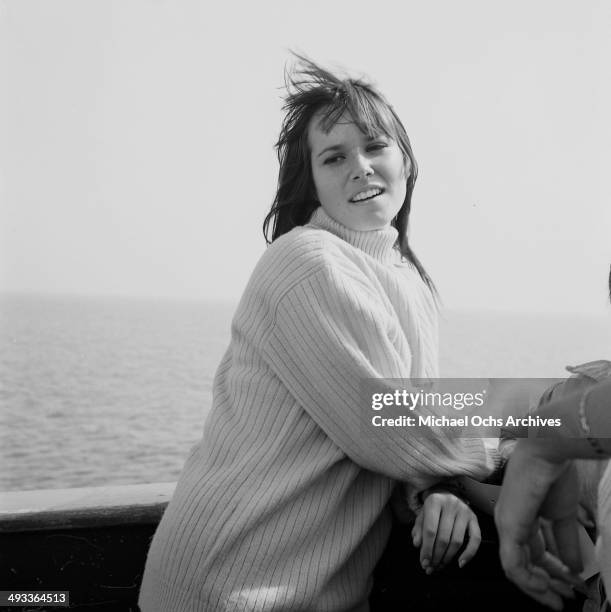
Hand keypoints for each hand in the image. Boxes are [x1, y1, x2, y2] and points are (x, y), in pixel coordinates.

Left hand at [411, 490, 480, 572]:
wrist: (446, 495)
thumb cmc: (432, 510)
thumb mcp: (421, 516)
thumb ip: (418, 530)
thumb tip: (417, 545)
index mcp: (434, 501)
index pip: (430, 530)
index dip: (427, 549)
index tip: (424, 562)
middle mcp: (451, 504)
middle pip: (444, 538)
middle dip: (436, 556)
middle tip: (431, 568)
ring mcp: (464, 511)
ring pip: (457, 541)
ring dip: (448, 558)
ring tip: (440, 566)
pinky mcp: (474, 518)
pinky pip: (476, 539)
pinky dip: (469, 554)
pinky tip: (460, 563)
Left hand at [495, 441, 584, 609]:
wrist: (548, 454)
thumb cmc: (554, 475)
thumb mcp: (562, 515)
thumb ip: (565, 541)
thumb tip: (573, 566)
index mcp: (521, 516)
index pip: (532, 552)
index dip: (552, 572)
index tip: (570, 585)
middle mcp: (510, 522)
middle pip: (525, 562)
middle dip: (547, 583)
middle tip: (565, 597)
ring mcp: (507, 525)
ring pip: (516, 568)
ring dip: (539, 587)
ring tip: (559, 599)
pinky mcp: (509, 527)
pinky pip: (513, 564)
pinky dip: (529, 581)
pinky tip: (547, 588)